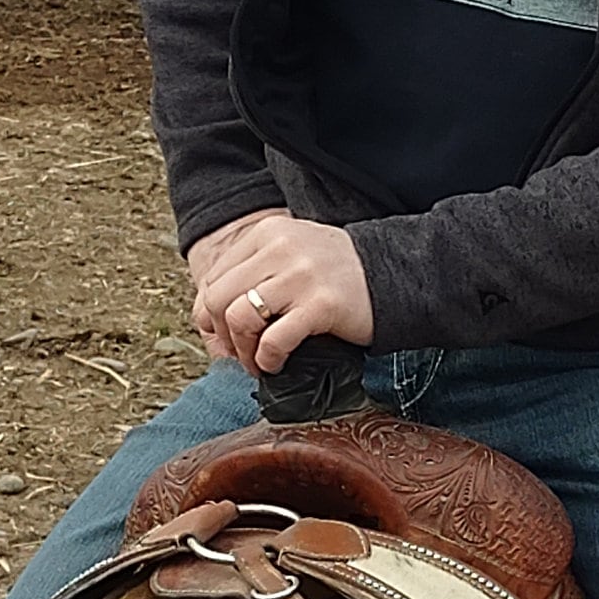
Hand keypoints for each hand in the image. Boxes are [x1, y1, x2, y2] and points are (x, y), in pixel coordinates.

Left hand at [186, 210, 373, 374]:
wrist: (392, 273)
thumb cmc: (336, 273)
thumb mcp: (289, 255)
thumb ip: (250, 274)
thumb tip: (206, 316)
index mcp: (267, 234)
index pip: (214, 278)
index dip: (211, 315)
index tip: (225, 336)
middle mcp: (280, 248)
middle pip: (219, 299)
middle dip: (224, 335)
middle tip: (240, 353)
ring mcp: (301, 275)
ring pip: (240, 317)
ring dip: (243, 351)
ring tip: (256, 362)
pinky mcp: (321, 304)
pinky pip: (274, 340)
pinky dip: (267, 359)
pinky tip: (275, 365)